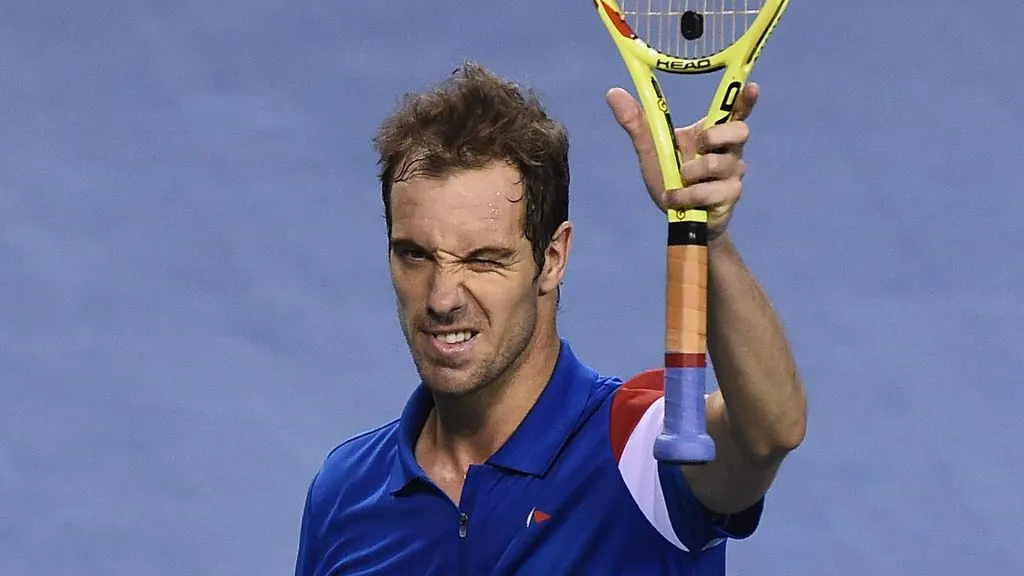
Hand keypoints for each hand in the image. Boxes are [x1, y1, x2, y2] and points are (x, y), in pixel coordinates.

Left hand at [605, 83, 758, 239]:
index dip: (747, 99)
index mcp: (713, 133)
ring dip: (691, 172)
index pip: (736, 112)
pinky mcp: (730, 196)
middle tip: (696, 147)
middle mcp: (729, 150)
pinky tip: (675, 199)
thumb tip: (613, 92)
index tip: (752, 87)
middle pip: (740, 131)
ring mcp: (733, 173)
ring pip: (719, 163)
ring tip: (678, 180)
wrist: (678, 219)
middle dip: (713, 136)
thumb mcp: (651, 149)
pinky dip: (687, 196)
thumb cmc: (670, 179)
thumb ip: (636, 123)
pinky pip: (711, 191)